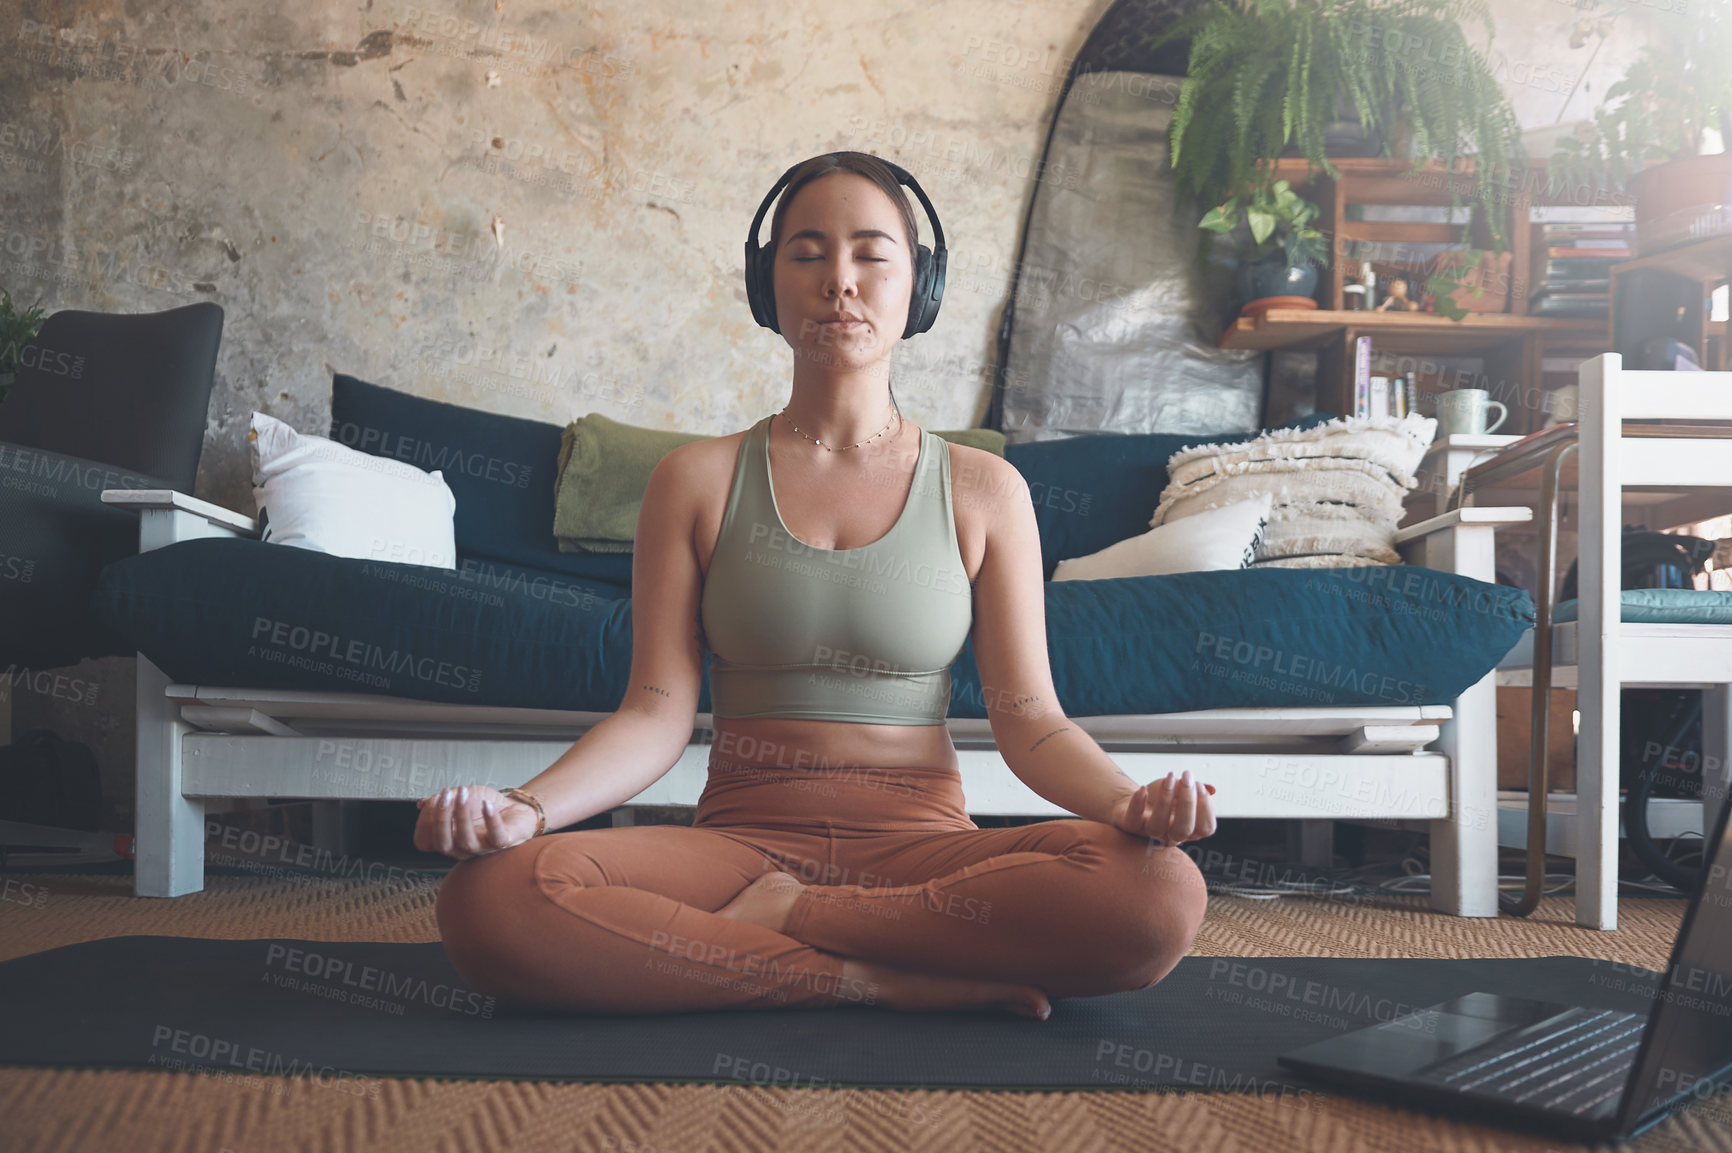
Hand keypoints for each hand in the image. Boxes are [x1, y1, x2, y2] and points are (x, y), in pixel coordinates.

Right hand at [413, 785, 538, 859]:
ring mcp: (482, 848)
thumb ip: (440, 801)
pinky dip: (491, 820)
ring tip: (464, 793)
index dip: (423, 823)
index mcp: (448, 839)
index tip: (430, 802)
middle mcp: (461, 848)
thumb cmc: (483, 805)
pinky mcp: (502, 843)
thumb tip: (423, 804)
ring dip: (462, 814)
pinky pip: (496, 837)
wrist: (514, 807)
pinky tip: (486, 805)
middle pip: (442, 843)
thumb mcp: (459, 798)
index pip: (425, 842)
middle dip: (441, 817)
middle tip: (446, 794)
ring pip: (466, 840)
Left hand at [1107, 770, 1216, 845]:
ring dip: (1165, 801)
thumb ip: (1195, 790)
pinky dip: (1137, 804)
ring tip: (1169, 777)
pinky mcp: (1131, 827)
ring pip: (1157, 827)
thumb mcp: (1181, 789)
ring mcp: (1149, 833)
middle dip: (1187, 802)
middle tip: (1187, 778)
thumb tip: (1210, 789)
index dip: (1206, 809)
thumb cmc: (1163, 796)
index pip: (1205, 829)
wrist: (1137, 797)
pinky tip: (1143, 788)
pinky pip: (1132, 822)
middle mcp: (1171, 835)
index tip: (1200, 786)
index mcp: (1189, 829)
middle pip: (1183, 829)